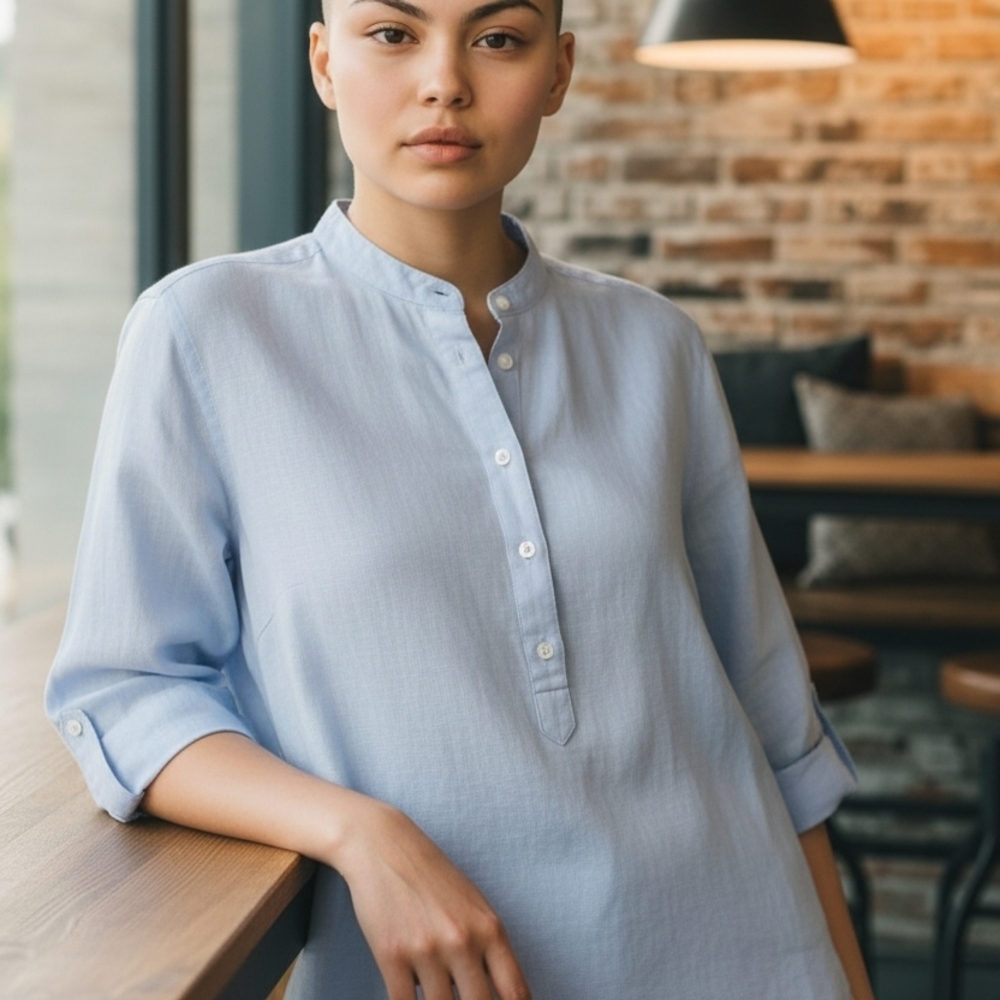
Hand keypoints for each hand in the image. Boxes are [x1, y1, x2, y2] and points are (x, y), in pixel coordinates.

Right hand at [333, 799, 530, 999]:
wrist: (384, 846)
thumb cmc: (432, 877)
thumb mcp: (473, 906)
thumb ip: (489, 950)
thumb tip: (500, 996)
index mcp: (490, 928)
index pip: (515, 992)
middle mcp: (462, 940)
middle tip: (461, 997)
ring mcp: (426, 949)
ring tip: (435, 988)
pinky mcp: (391, 956)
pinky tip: (410, 994)